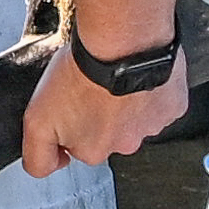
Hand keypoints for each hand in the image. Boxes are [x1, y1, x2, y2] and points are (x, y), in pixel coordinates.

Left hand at [18, 33, 189, 177]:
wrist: (120, 41)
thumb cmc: (82, 73)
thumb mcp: (37, 120)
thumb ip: (38, 156)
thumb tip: (51, 167)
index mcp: (93, 150)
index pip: (78, 147)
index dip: (70, 124)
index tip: (70, 104)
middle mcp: (125, 144)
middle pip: (108, 133)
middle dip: (99, 113)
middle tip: (91, 85)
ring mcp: (151, 125)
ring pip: (135, 117)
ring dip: (125, 100)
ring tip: (114, 74)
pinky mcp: (172, 106)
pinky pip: (160, 102)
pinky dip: (150, 90)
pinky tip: (137, 73)